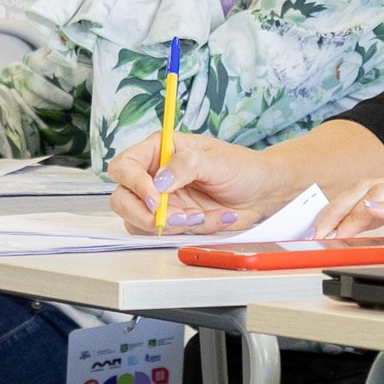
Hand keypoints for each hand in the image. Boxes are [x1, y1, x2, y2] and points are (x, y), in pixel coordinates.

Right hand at [107, 132, 286, 233]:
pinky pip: (161, 233)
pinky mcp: (171, 219)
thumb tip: (159, 181)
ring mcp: (161, 200)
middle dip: (146, 213)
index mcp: (161, 149)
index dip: (133, 182)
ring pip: (137, 221)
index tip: (154, 197)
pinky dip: (184, 231)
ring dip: (168, 224)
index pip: (125, 165)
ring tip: (199, 215)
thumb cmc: (242, 168)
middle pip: (122, 198)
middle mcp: (154, 175)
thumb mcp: (217, 160)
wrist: (262, 193)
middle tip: (177, 216)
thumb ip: (186, 165)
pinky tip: (206, 219)